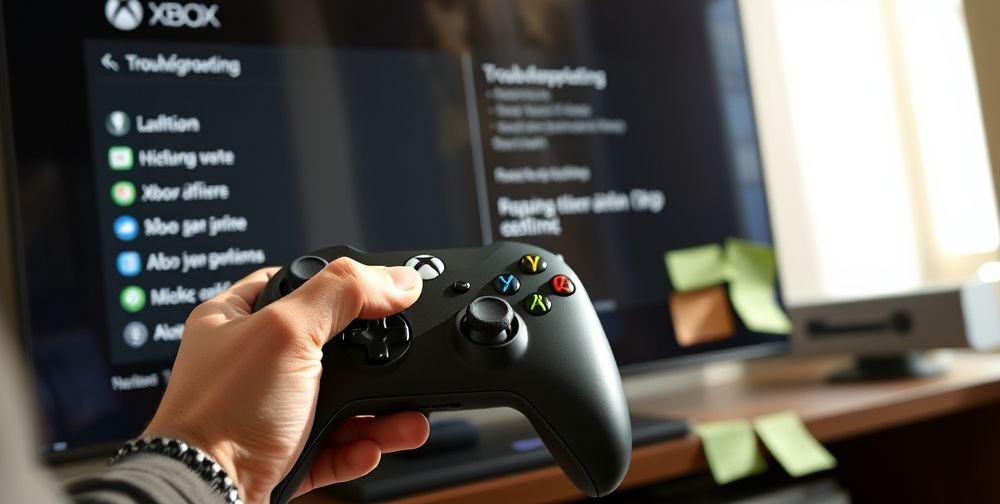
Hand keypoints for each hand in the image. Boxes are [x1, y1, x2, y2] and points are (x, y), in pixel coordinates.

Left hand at [142, 259, 429, 502]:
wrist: (204, 496)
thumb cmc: (221, 414)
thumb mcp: (287, 332)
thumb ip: (344, 294)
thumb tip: (397, 279)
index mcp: (234, 319)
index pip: (294, 284)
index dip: (337, 286)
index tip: (380, 293)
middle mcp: (250, 365)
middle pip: (331, 349)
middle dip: (374, 362)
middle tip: (401, 362)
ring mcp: (267, 413)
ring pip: (339, 404)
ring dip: (378, 414)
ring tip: (405, 419)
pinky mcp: (281, 456)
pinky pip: (334, 448)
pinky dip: (359, 449)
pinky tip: (371, 447)